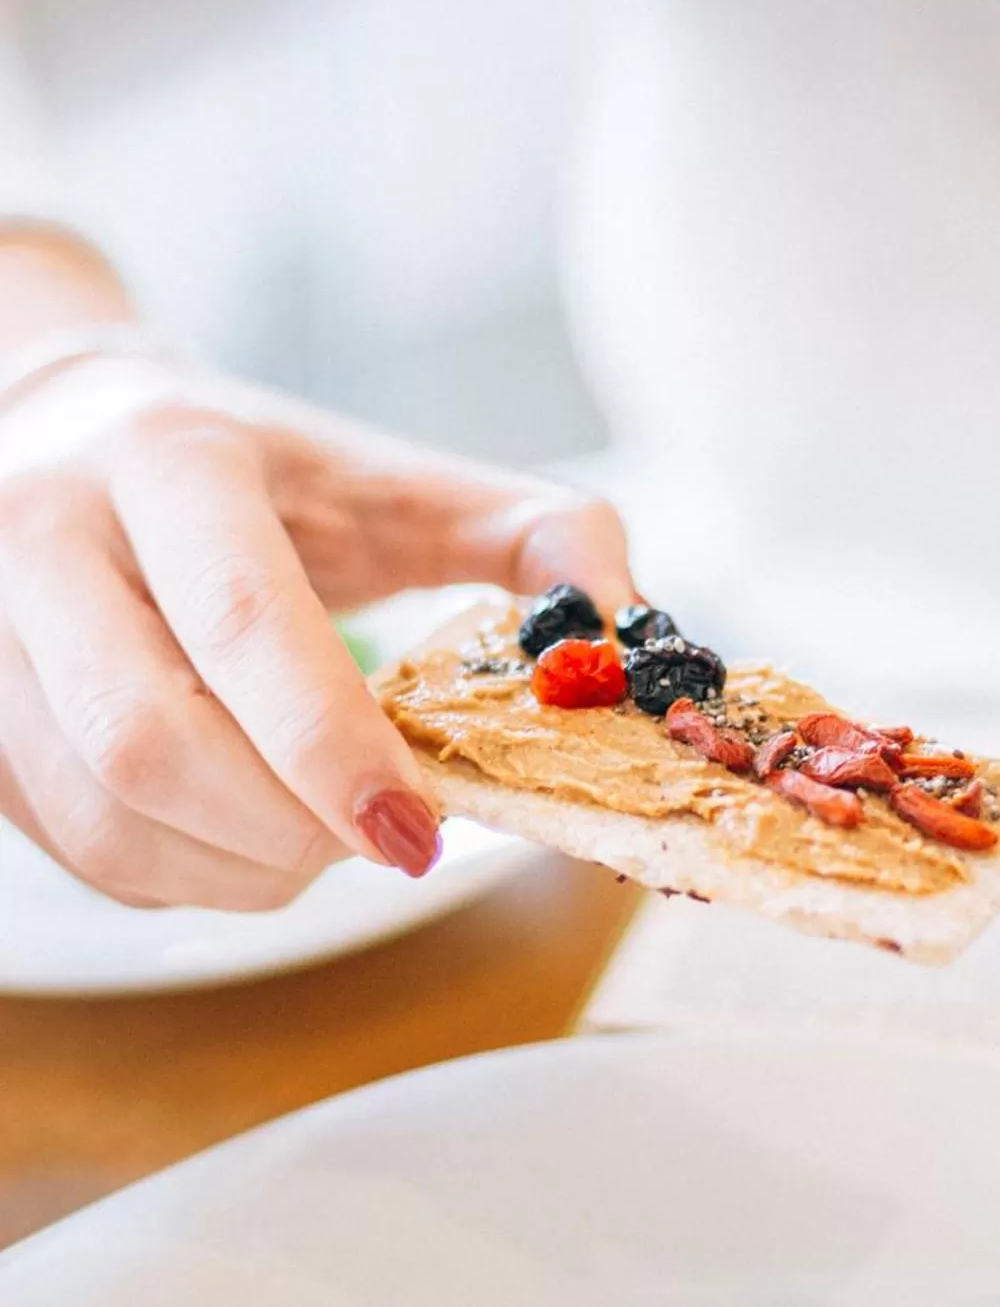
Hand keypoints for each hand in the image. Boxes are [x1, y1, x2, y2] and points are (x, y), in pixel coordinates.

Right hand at [0, 369, 633, 908]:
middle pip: (147, 737)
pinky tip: (251, 842)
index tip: (420, 833)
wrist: (64, 429)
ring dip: (239, 870)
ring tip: (327, 843)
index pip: (242, 618)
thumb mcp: (398, 477)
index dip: (333, 746)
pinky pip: (70, 847)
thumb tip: (634, 621)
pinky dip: (183, 877)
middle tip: (389, 844)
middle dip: (288, 828)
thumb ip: (533, 535)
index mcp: (170, 461)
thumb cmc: (269, 473)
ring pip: (99, 814)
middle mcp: (42, 534)